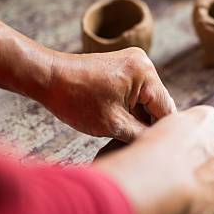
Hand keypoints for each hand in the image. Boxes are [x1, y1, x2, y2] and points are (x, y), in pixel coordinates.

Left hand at [42, 47, 175, 141]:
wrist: (48, 78)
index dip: (161, 132)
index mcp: (145, 74)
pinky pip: (138, 92)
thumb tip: (158, 145)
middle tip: (140, 145)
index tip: (155, 150)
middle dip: (150, 123)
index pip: (166, 109)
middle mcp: (144, 63)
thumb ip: (141, 134)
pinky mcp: (125, 66)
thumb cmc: (75, 99)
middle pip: (159, 103)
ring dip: (141, 116)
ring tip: (128, 135)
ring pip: (149, 99)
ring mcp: (135, 63)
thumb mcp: (113, 124)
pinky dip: (133, 107)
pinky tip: (123, 122)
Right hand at [95, 106, 213, 213]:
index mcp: (210, 118)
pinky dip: (207, 202)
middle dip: (205, 162)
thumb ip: (179, 130)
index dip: (190, 144)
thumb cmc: (154, 152)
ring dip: (208, 182)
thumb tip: (177, 140)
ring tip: (183, 191)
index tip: (179, 155)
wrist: (160, 181)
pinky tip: (189, 203)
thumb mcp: (162, 126)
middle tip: (182, 174)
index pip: (206, 129)